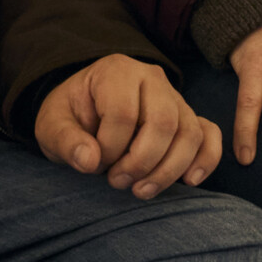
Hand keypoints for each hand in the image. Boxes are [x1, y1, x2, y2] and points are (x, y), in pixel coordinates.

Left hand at [35, 54, 221, 198]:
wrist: (85, 112)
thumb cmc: (71, 117)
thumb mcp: (52, 125)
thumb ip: (65, 140)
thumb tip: (90, 160)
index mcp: (116, 71)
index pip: (123, 113)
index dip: (110, 148)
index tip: (94, 164)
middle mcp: (151, 77)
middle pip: (164, 122)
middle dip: (141, 162)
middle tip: (117, 182)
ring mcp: (174, 97)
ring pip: (189, 133)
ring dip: (169, 170)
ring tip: (141, 190)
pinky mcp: (188, 117)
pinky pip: (210, 134)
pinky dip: (206, 159)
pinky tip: (188, 181)